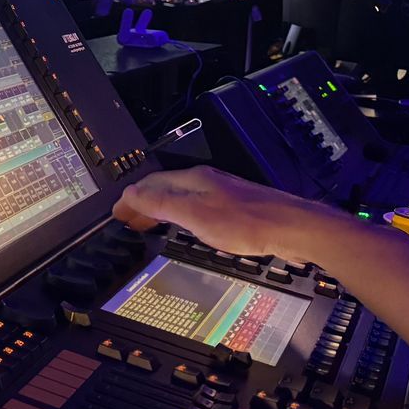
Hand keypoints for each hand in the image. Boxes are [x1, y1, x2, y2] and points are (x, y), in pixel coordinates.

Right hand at [112, 166, 325, 263]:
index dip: (131, 199)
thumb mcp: (195, 215)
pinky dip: (182, 216)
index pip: (151, 183)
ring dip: (162, 210)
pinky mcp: (237, 208)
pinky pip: (199, 207)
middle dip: (143, 203)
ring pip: (182, 197)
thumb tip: (131, 194)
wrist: (292, 228)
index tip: (116, 214)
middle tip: (128, 221)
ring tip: (150, 224)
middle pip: (166, 188)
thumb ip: (161, 204)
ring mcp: (223, 193)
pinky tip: (187, 228)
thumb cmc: (247, 222)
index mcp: (193, 180)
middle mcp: (207, 181)